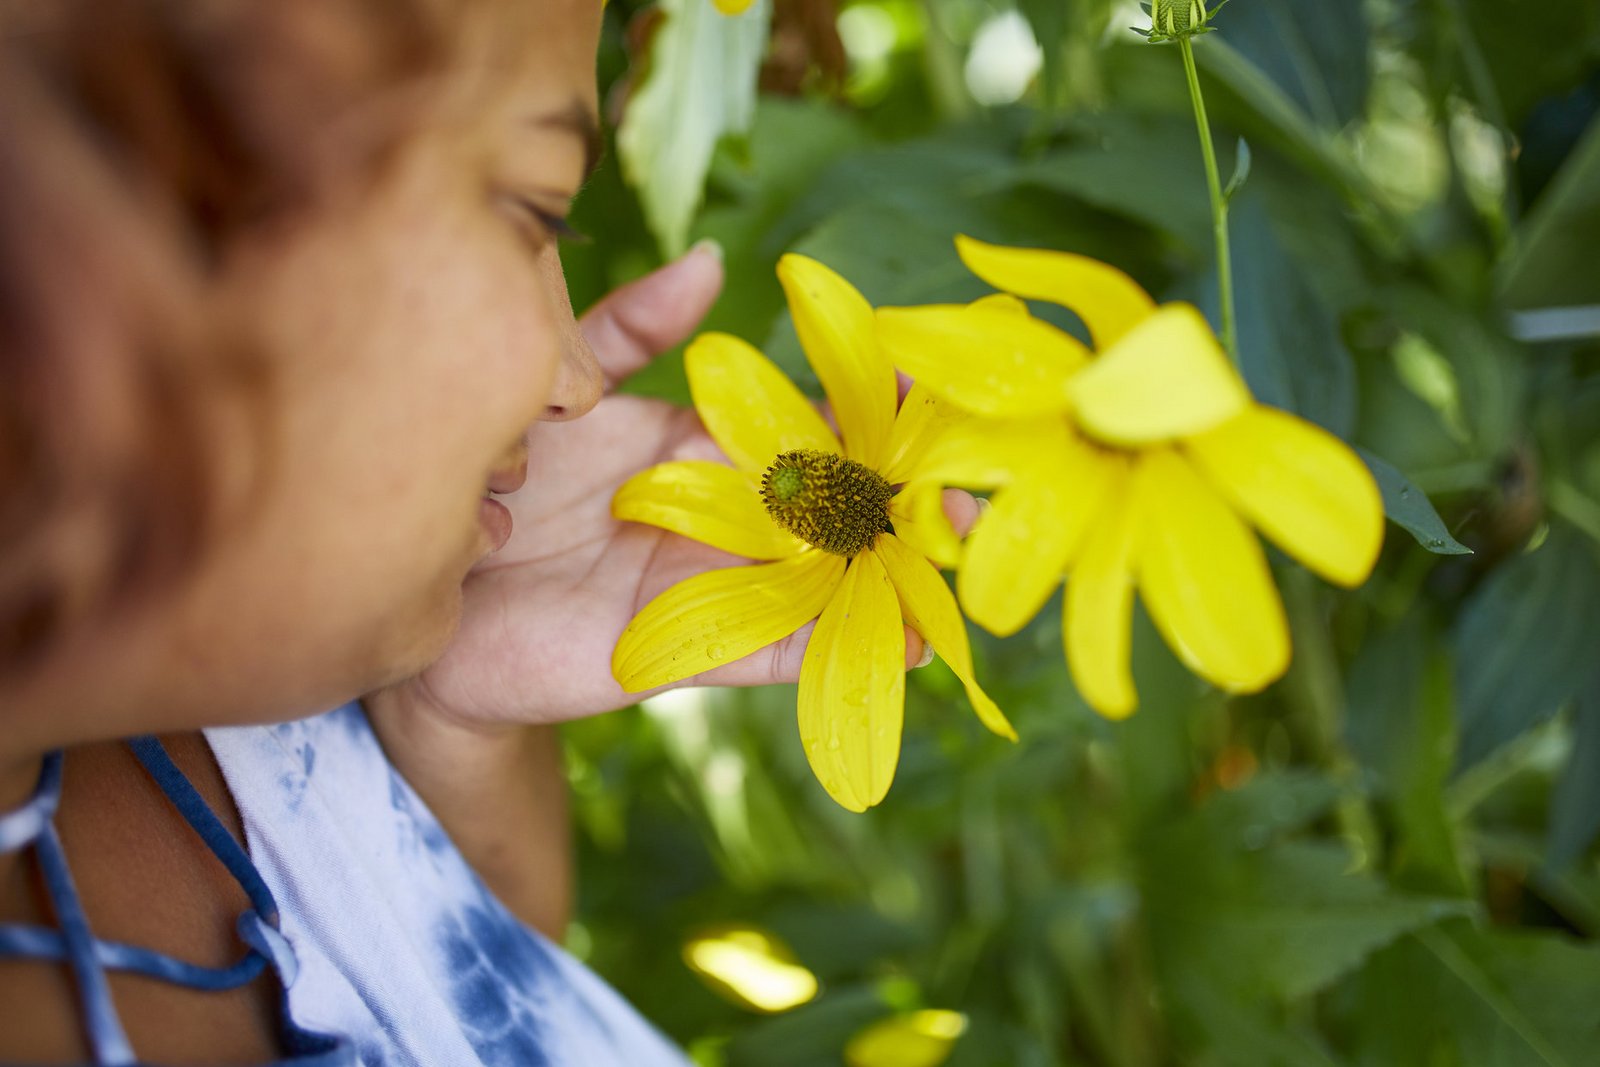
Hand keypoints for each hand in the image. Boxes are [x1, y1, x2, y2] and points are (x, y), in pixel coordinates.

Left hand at [384, 244, 975, 729]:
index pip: (807, 421)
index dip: (869, 405)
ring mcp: (714, 587)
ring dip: (898, 567)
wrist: (426, 596)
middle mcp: (725, 519)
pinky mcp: (690, 651)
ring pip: (827, 575)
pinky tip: (904, 639)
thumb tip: (712, 260)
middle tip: (975, 475)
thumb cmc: (489, 481)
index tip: (926, 380)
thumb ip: (628, 331)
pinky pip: (776, 649)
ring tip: (964, 550)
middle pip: (837, 504)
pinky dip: (840, 644)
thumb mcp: (560, 388)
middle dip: (909, 489)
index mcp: (705, 450)